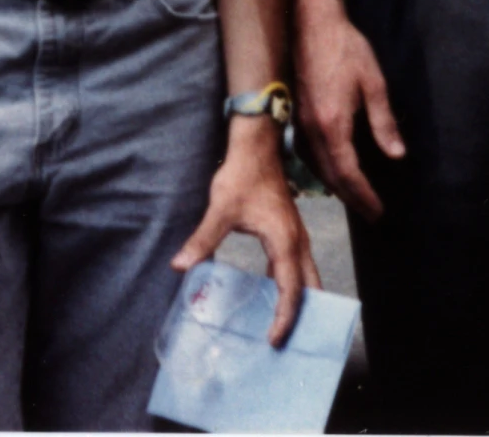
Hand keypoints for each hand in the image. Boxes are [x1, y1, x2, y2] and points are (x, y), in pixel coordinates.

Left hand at [170, 118, 321, 346]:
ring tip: (283, 327)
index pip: (291, 290)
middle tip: (288, 343)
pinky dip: (291, 285)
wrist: (256, 146)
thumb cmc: (241, 175)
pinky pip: (296, 267)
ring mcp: (296, 236)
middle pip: (309, 288)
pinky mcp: (289, 231)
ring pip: (306, 278)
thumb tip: (180, 266)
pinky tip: (273, 295)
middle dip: (302, 317)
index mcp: (285, 241)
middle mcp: (297, 242)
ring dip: (298, 302)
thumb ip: (203, 239)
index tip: (273, 339)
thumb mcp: (220, 209)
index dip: (284, 317)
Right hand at [293, 13, 404, 218]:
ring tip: (354, 197)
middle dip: (351, 198)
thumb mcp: (373, 82)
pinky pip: (307, 153)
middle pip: (330, 176)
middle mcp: (311, 129)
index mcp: (332, 124)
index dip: (364, 196)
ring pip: (316, 167)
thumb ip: (384, 122)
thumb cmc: (345, 48)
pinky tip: (331, 169)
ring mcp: (299, 122)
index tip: (378, 211)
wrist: (310, 22)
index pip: (348, 173)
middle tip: (370, 213)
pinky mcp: (295, 113)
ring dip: (335, 187)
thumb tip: (397, 155)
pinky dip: (321, 169)